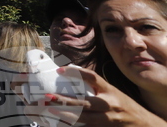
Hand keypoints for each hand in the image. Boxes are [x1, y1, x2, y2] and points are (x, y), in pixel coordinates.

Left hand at [43, 67, 166, 126]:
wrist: (143, 123)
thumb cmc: (122, 104)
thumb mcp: (111, 91)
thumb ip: (94, 86)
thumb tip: (68, 72)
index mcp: (109, 90)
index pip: (92, 77)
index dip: (76, 72)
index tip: (59, 70)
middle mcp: (110, 104)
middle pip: (86, 103)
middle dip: (67, 101)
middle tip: (48, 97)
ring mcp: (109, 119)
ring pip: (86, 119)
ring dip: (68, 116)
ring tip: (52, 112)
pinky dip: (76, 126)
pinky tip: (62, 124)